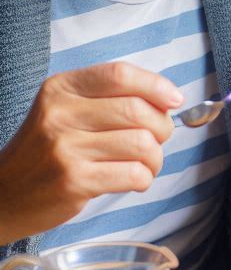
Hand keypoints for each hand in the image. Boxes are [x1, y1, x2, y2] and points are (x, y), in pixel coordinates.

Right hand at [0, 63, 180, 244]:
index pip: (120, 74)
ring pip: (142, 143)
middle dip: (162, 127)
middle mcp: (60, 114)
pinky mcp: (73, 181)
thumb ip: (110, 98)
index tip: (174, 100)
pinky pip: (133, 173)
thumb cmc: (48, 150)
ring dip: (156, 158)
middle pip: (138, 110)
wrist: (3, 195)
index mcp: (61, 88)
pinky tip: (134, 180)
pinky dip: (144, 179)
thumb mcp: (66, 110)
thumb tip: (168, 100)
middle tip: (157, 140)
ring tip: (145, 164)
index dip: (156, 85)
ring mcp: (64, 148)